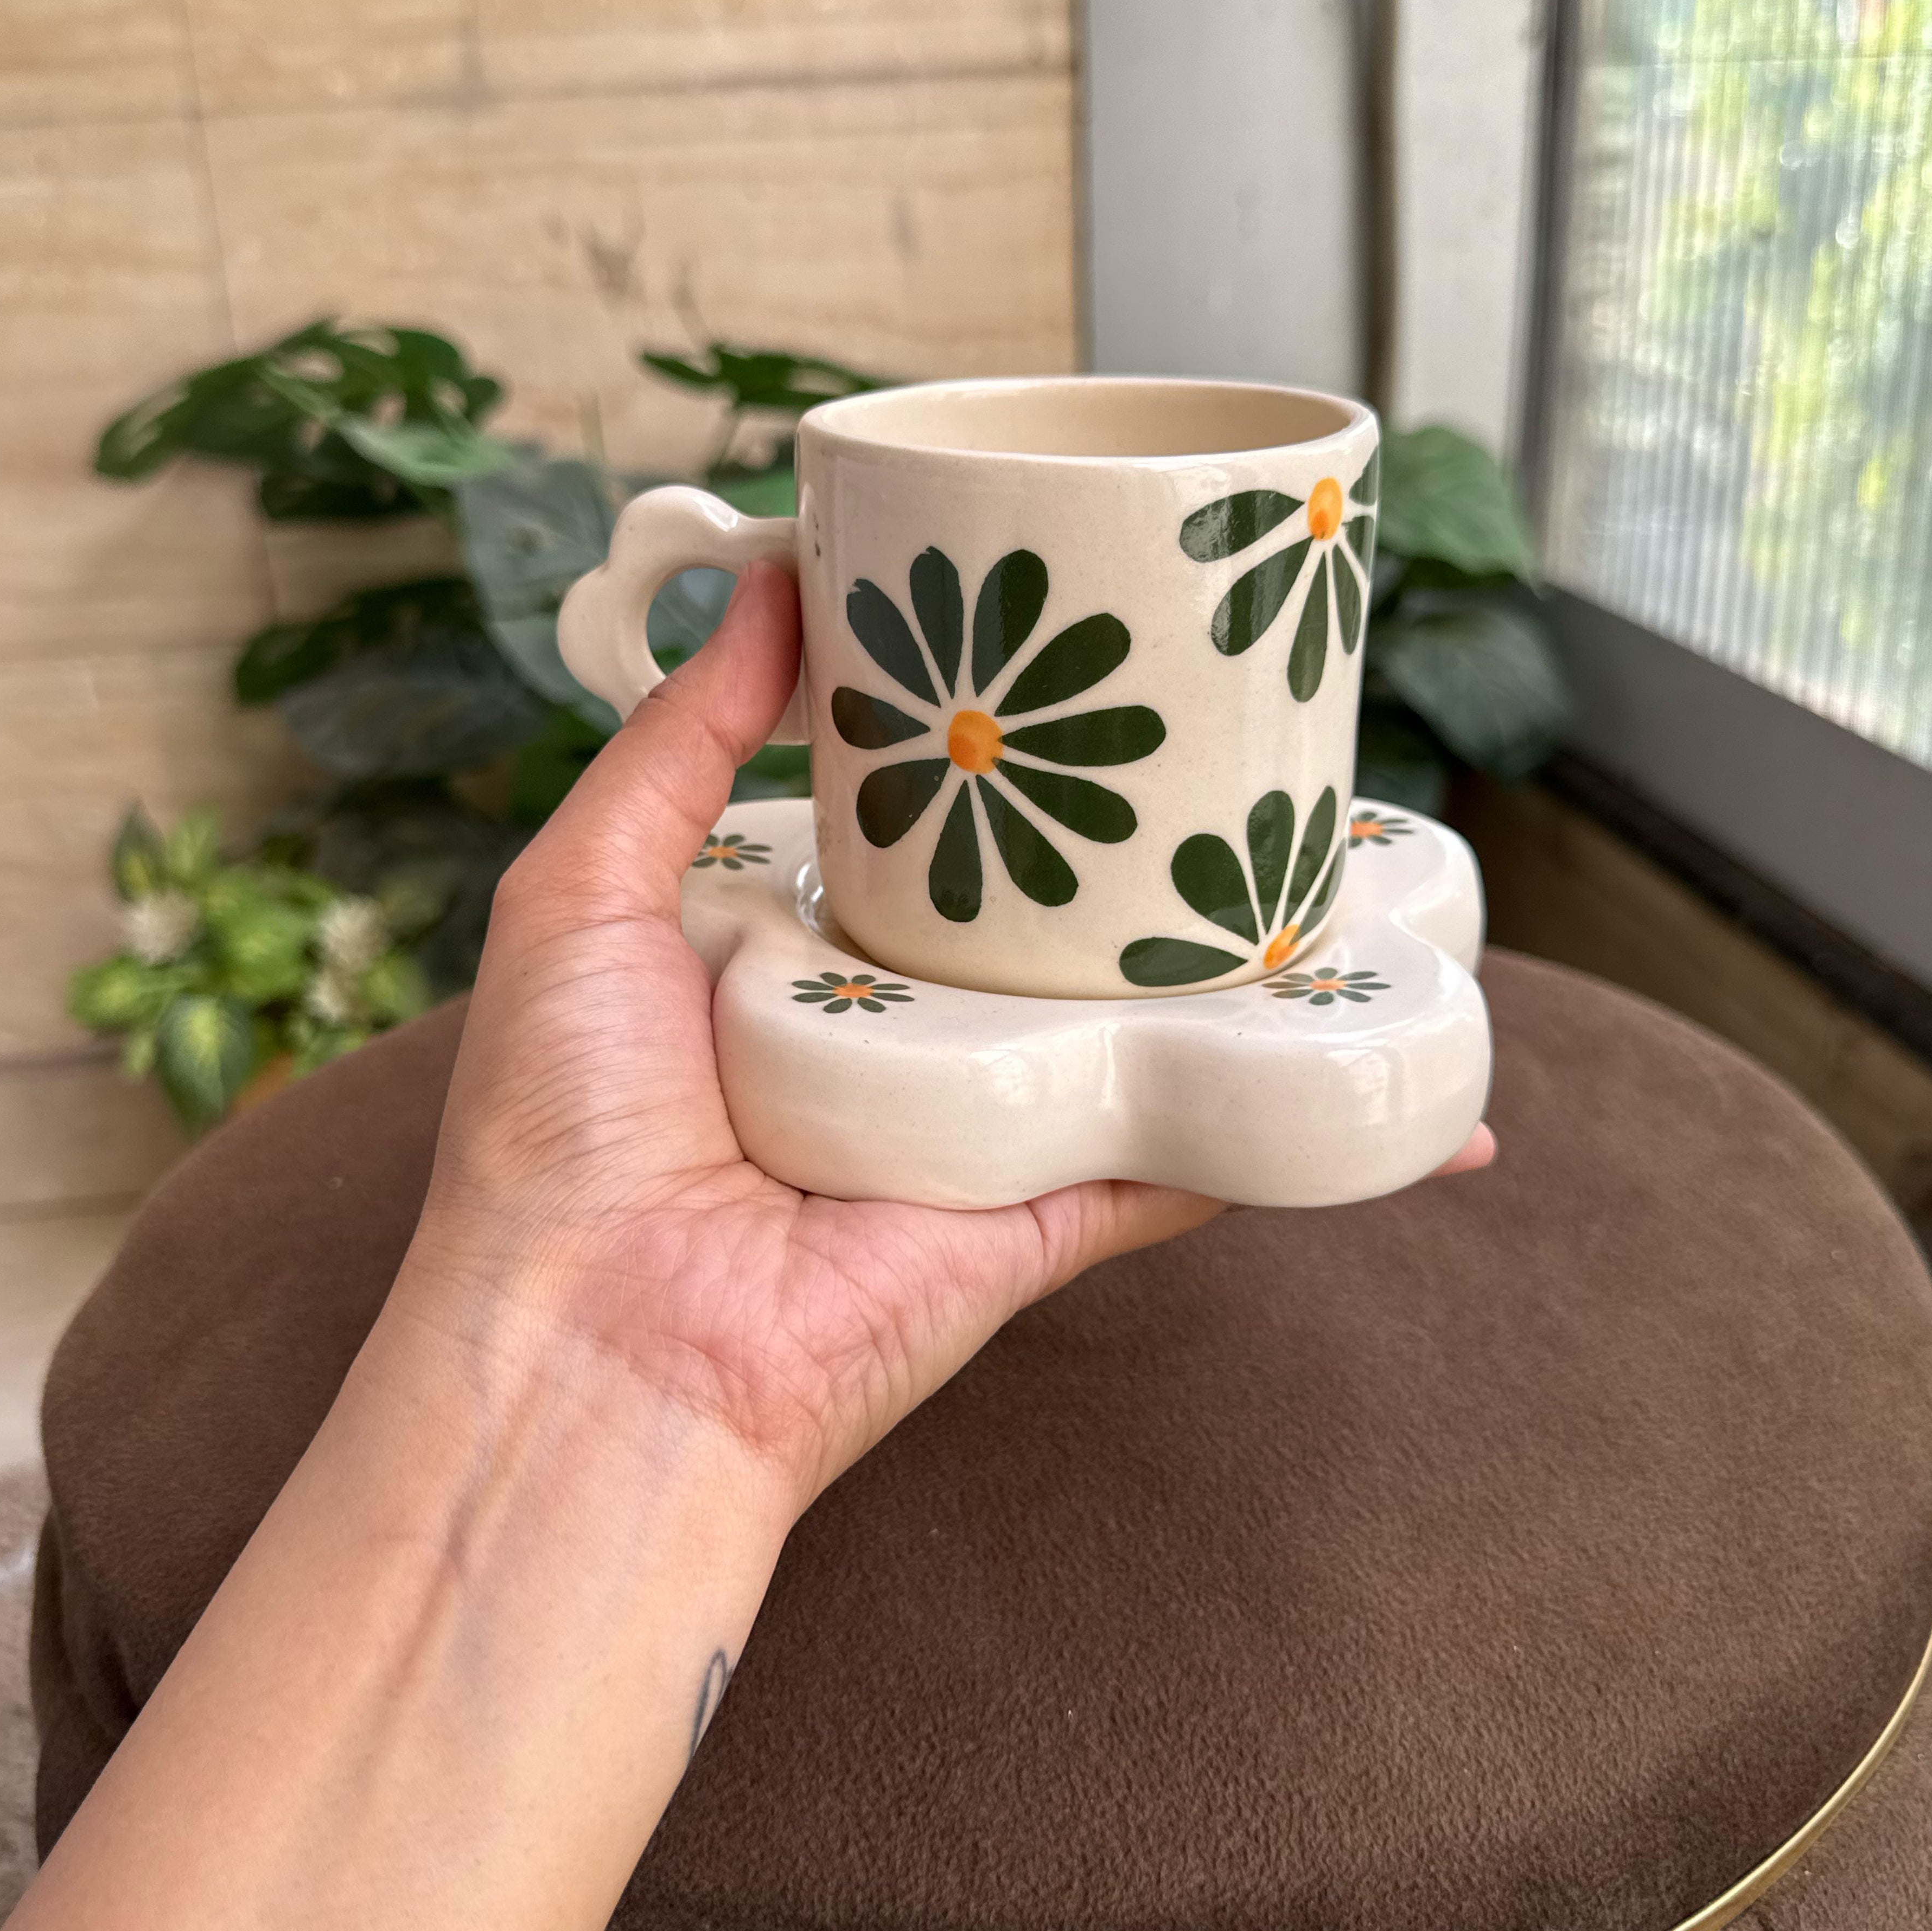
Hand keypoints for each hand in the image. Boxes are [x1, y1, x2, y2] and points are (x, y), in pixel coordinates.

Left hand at [402, 564, 1491, 1512]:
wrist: (599, 1348)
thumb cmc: (558, 1127)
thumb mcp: (576, 891)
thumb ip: (676, 740)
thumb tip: (767, 582)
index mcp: (788, 957)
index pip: (916, 835)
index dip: (982, 751)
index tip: (1059, 659)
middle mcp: (895, 1034)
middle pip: (1039, 922)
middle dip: (1124, 845)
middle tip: (1223, 733)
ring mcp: (984, 1121)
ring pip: (1133, 1022)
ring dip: (1230, 962)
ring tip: (1341, 856)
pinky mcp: (1049, 1209)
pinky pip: (1184, 1148)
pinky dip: (1280, 1110)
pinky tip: (1373, 1042)